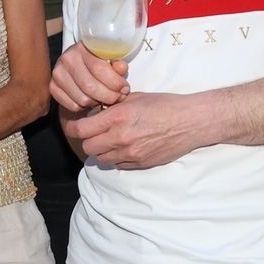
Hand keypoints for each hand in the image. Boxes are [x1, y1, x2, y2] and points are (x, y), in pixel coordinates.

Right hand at [50, 41, 129, 111]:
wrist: (77, 63)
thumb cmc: (98, 61)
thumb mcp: (109, 58)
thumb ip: (117, 63)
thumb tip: (121, 68)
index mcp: (83, 47)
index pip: (99, 69)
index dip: (115, 83)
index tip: (125, 89)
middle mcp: (67, 58)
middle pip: (90, 86)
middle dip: (109, 96)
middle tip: (118, 98)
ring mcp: (57, 73)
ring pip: (82, 98)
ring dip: (97, 103)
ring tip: (104, 98)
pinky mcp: (52, 87)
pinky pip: (72, 106)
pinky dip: (85, 108)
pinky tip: (91, 100)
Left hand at [64, 91, 213, 168]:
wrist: (189, 122)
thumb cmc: (164, 105)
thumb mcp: (134, 98)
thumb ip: (112, 106)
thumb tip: (97, 111)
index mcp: (118, 118)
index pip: (82, 129)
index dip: (73, 128)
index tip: (73, 125)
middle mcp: (121, 138)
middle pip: (88, 147)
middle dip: (87, 139)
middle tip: (93, 131)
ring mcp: (131, 154)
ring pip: (102, 159)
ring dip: (101, 150)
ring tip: (109, 138)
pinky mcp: (140, 164)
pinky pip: (118, 165)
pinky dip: (116, 157)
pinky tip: (124, 146)